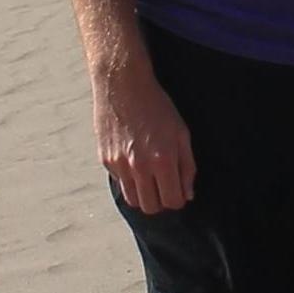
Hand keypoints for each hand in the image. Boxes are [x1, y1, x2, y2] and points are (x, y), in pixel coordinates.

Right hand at [95, 59, 195, 212]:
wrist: (123, 85)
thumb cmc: (155, 105)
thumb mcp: (181, 132)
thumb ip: (187, 166)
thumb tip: (188, 193)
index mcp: (163, 159)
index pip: (173, 201)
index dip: (178, 198)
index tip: (178, 190)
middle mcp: (140, 166)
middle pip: (151, 207)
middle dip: (161, 200)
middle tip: (164, 186)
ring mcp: (120, 165)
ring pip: (133, 200)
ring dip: (143, 194)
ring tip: (149, 176)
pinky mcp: (106, 160)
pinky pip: (120, 182)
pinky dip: (128, 178)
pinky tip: (133, 159)